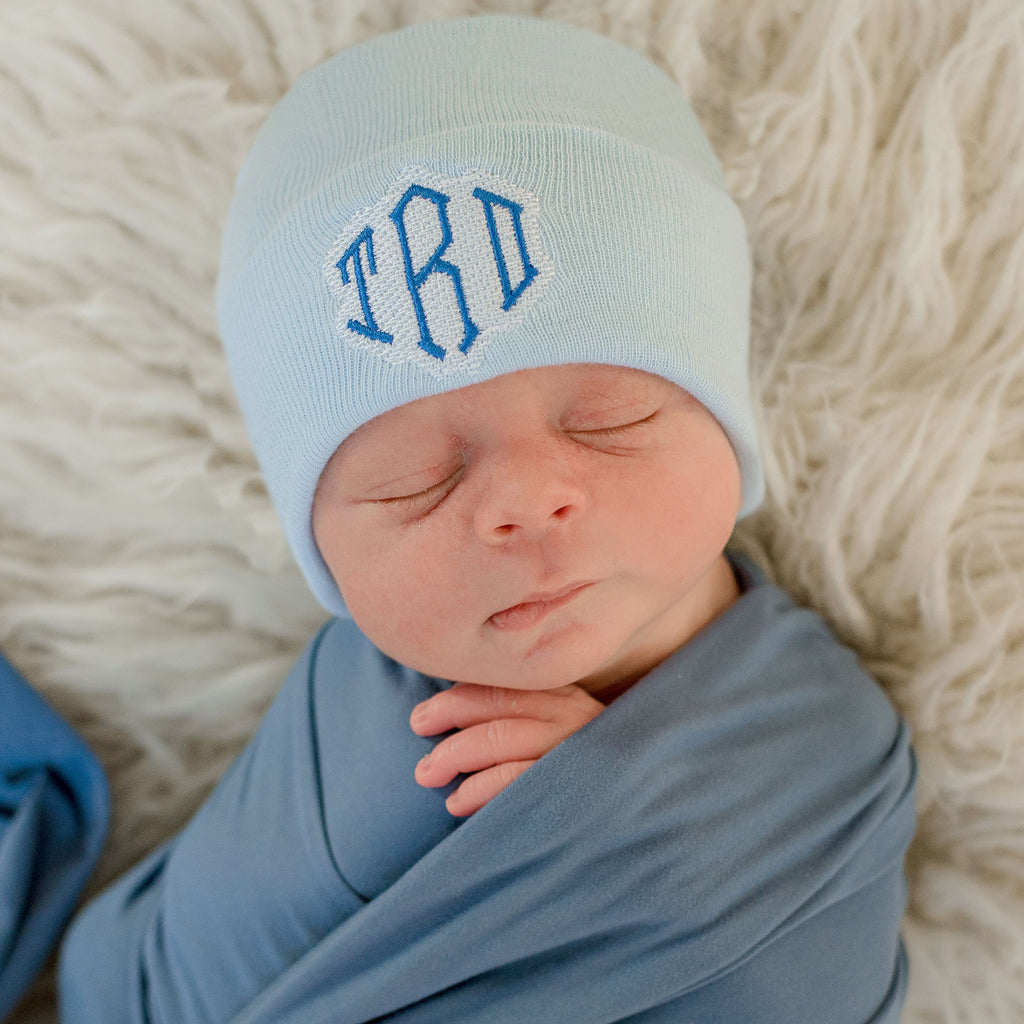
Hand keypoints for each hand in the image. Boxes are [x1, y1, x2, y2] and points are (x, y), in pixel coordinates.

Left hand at [410, 683, 603, 816]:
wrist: (646, 814)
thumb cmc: (587, 776)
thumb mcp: (564, 735)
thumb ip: (525, 721)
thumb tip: (457, 719)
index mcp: (564, 697)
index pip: (503, 685)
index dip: (457, 696)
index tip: (423, 714)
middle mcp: (571, 716)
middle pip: (499, 704)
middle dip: (449, 715)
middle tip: (417, 731)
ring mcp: (574, 748)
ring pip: (503, 737)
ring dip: (456, 754)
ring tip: (427, 773)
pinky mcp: (572, 784)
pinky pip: (516, 779)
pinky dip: (480, 789)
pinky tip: (457, 803)